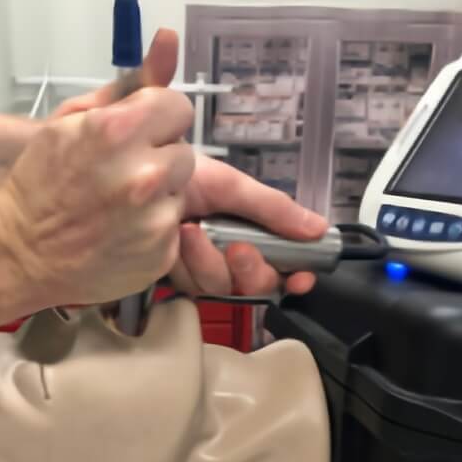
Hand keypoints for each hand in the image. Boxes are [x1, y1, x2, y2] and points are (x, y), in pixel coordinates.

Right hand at [0, 86, 195, 306]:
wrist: (18, 253)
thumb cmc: (38, 185)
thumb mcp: (69, 122)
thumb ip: (127, 86)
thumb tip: (169, 42)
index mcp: (118, 132)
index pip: (178, 108)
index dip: (158, 120)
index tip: (141, 134)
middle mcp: (143, 176)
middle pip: (183, 153)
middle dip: (158, 160)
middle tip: (122, 176)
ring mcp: (154, 220)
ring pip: (179, 193)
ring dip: (158, 197)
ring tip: (118, 208)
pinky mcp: (160, 253)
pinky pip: (172, 229)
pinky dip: (152, 231)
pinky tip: (120, 233)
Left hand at [171, 154, 325, 296]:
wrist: (144, 174)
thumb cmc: (189, 176)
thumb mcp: (234, 185)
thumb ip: (274, 209)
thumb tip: (318, 229)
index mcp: (255, 236)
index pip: (285, 268)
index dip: (297, 278)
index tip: (302, 278)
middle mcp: (233, 258)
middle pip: (257, 286)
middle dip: (251, 269)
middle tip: (238, 247)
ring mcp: (205, 271)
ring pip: (222, 288)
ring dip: (209, 260)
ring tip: (192, 229)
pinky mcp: (178, 278)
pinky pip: (192, 285)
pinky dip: (186, 262)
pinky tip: (178, 237)